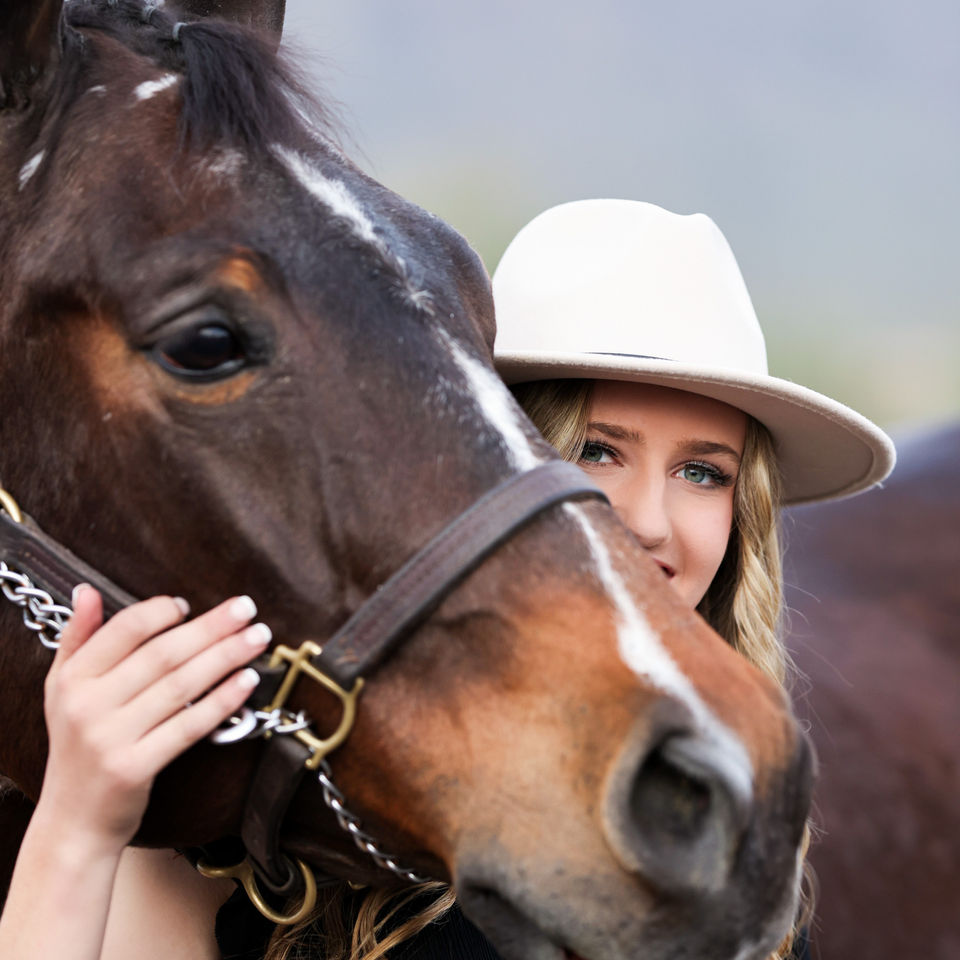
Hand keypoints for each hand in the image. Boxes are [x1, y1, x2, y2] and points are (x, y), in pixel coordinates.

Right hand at [37, 587, 269, 853]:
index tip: (192, 605)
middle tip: (247, 608)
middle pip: (163, 654)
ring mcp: (110, 738)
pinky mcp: (134, 768)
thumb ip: (78, 637)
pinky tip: (248, 681)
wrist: (73, 821)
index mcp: (72, 678)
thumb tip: (88, 590)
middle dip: (211, 627)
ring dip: (226, 657)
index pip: (125, 629)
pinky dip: (222, 701)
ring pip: (181, 686)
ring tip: (258, 637)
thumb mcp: (63, 689)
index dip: (162, 612)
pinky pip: (189, 726)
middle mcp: (87, 705)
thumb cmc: (78, 746)